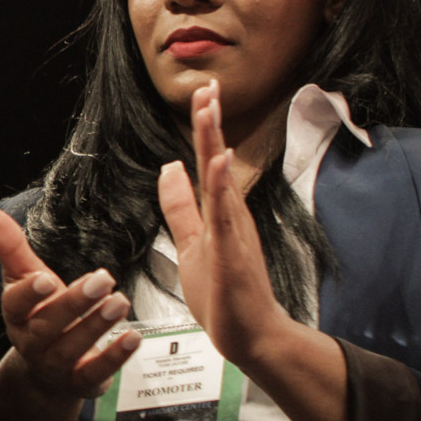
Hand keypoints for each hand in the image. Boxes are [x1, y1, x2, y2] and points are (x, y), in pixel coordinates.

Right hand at [0, 200, 138, 420]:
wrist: (46, 372)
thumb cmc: (38, 313)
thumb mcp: (23, 276)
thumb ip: (6, 242)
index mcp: (17, 314)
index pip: (15, 304)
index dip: (29, 293)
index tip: (45, 277)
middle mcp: (32, 341)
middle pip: (49, 324)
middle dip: (75, 303)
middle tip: (103, 279)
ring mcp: (56, 364)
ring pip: (73, 346)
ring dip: (97, 325)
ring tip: (120, 302)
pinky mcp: (82, 382)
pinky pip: (96, 372)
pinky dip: (115, 356)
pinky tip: (133, 338)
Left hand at [156, 80, 287, 366]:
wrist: (252, 335)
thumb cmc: (225, 293)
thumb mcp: (192, 242)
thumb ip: (181, 206)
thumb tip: (169, 168)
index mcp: (220, 211)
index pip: (208, 161)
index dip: (204, 128)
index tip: (202, 94)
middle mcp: (230, 214)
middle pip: (216, 160)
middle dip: (210, 122)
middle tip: (208, 85)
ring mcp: (233, 232)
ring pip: (220, 178)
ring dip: (214, 141)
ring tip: (209, 106)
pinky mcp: (232, 252)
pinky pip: (224, 213)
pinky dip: (221, 184)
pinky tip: (219, 159)